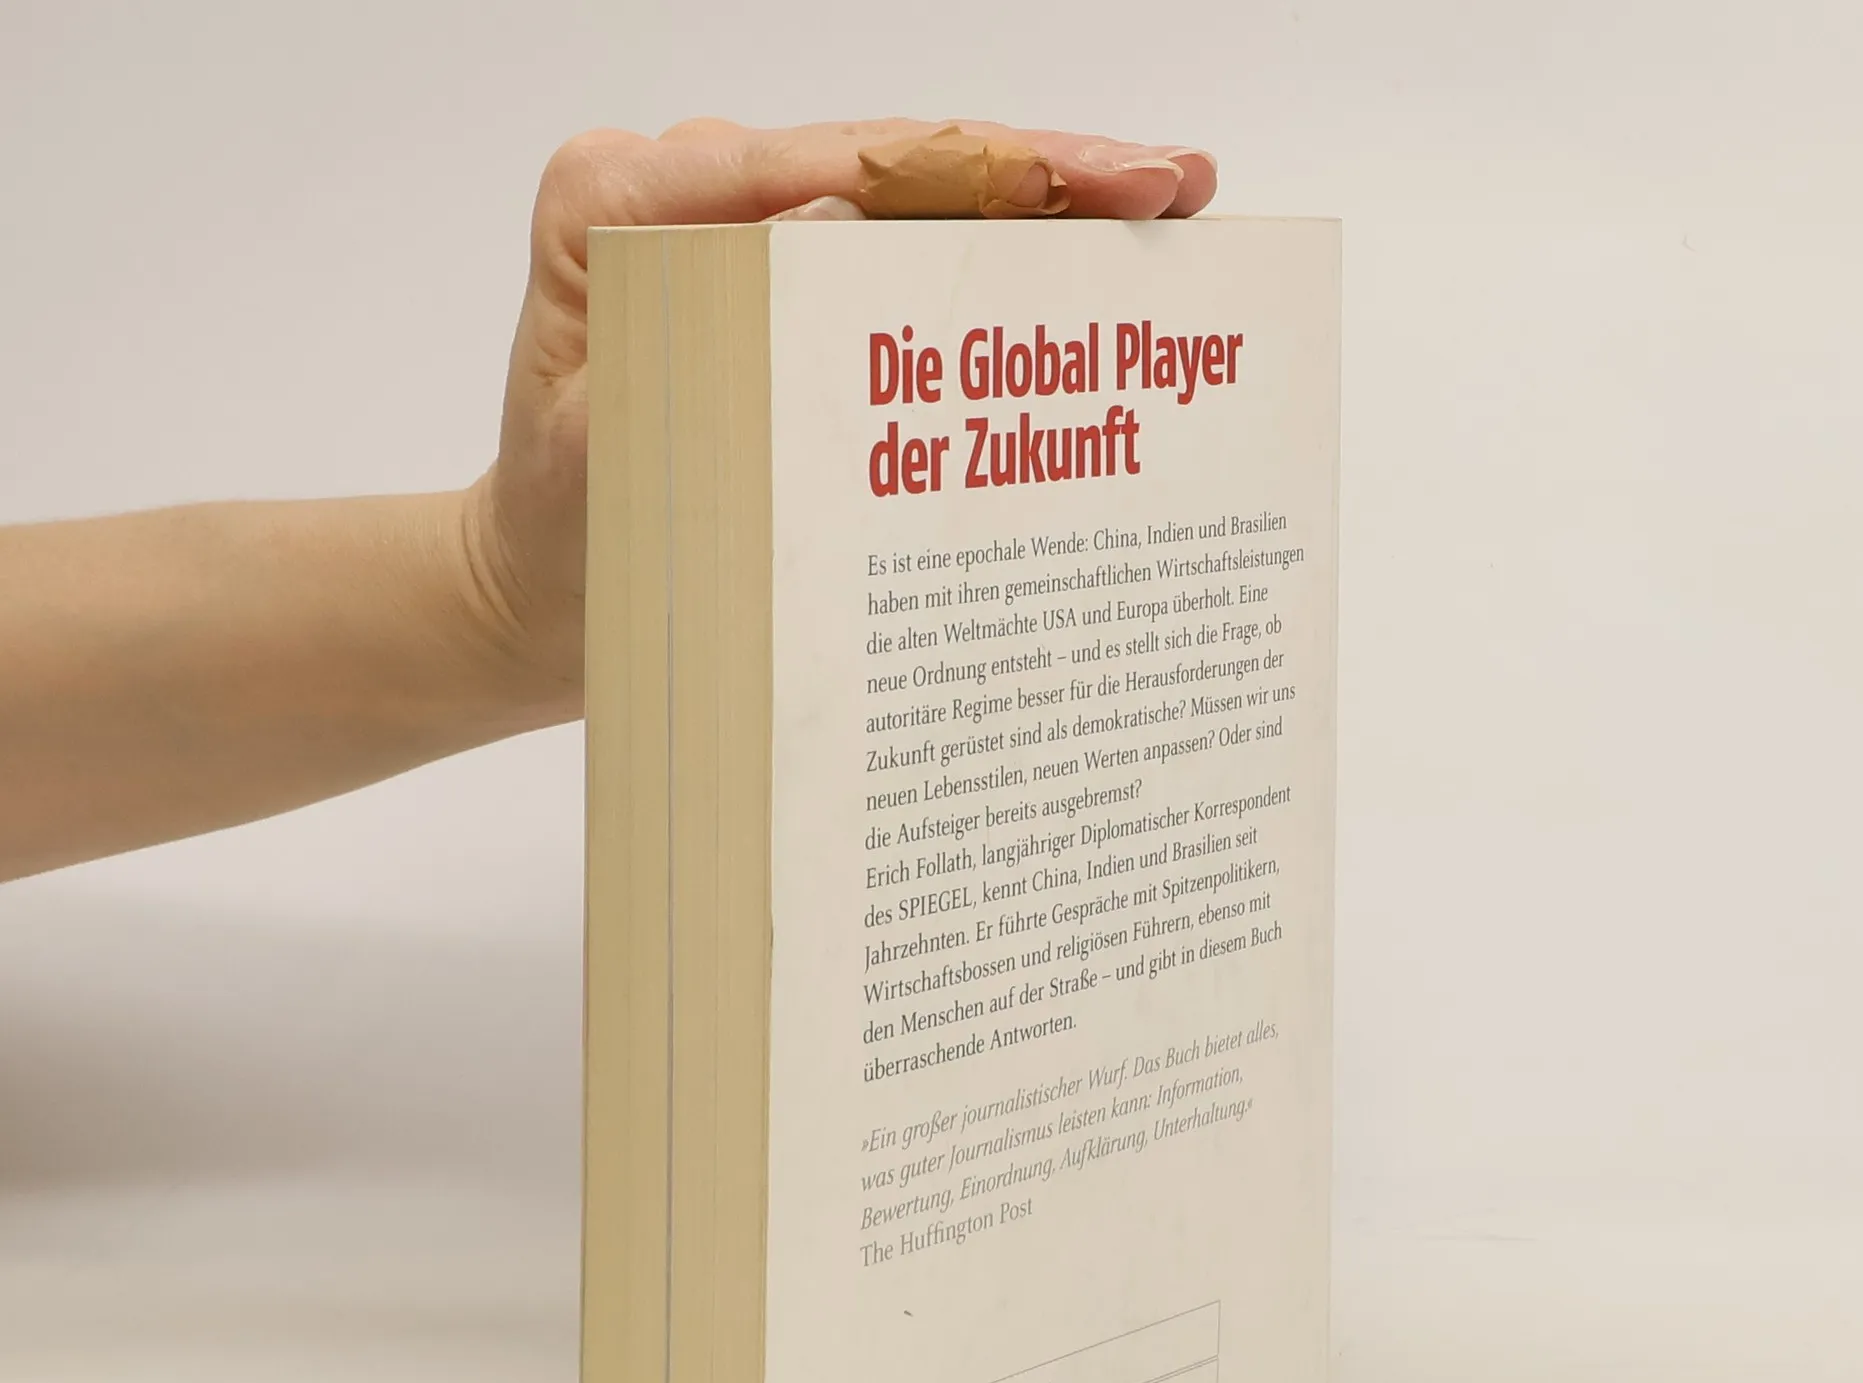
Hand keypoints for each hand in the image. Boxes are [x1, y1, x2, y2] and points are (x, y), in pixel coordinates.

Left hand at [460, 120, 1218, 716]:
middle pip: (890, 162)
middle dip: (1039, 172)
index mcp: (625, 203)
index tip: (1107, 183)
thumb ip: (703, 342)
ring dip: (1033, 205)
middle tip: (1172, 188)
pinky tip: (1078, 256)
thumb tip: (840, 218)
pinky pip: (893, 255)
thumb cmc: (572, 542)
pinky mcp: (775, 278)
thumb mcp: (617, 455)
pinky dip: (988, 259)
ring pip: (909, 196)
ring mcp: (736, 229)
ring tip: (1158, 209)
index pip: (836, 166)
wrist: (547, 596)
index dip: (984, 169)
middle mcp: (685, 193)